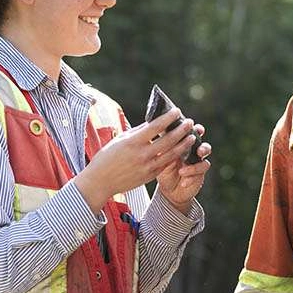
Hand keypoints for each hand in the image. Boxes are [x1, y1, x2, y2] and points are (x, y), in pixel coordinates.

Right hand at [74, 109, 200, 212]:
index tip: (177, 111)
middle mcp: (142, 154)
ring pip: (171, 154)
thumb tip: (154, 122)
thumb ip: (138, 131)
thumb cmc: (107, 157)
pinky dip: (175, 157)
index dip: (168, 118)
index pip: (156, 126)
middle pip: (168, 140)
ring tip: (192, 136)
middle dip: (181, 130)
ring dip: (184, 144)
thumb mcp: (120, 140)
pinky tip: (182, 150)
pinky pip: (166, 164)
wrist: (100, 181)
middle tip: (190, 122)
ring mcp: (147, 167)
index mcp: (133, 142)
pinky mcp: (150, 176)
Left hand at [157, 123, 211, 213]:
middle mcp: (195, 154)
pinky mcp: (199, 177)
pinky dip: (190, 178)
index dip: (197, 130)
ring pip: (205, 163)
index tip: (195, 128)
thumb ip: (162, 144)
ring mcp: (198, 166)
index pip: (194, 134)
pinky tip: (183, 182)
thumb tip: (156, 129)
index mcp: (186, 145)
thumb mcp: (160, 154)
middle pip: (205, 147)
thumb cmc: (163, 167)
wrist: (168, 188)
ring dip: (195, 166)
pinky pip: (199, 176)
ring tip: (183, 170)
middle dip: (204, 148)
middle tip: (199, 151)